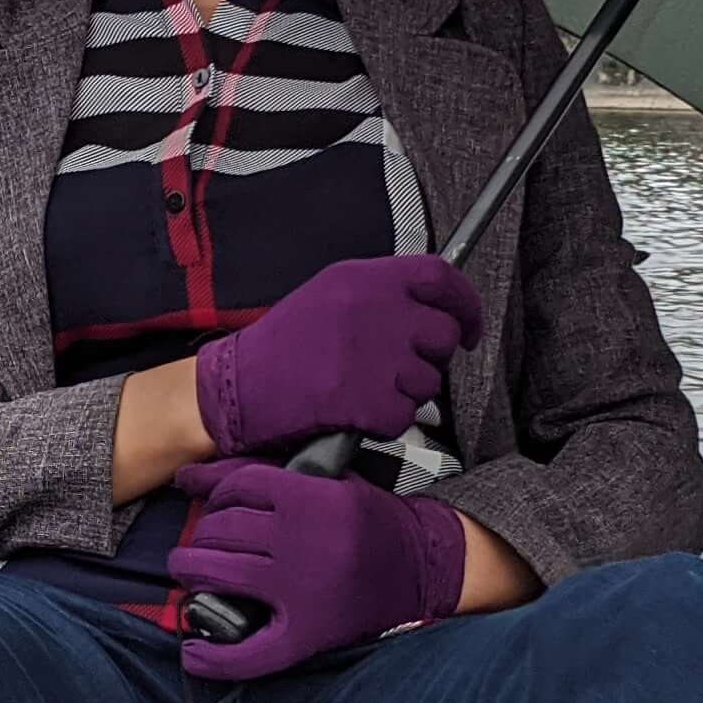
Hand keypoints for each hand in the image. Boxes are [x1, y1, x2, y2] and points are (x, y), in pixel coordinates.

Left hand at [171, 458, 467, 678]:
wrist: (423, 565)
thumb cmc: (371, 520)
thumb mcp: (331, 482)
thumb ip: (268, 473)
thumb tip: (188, 476)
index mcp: (314, 499)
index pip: (240, 487)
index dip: (218, 494)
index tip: (216, 506)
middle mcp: (304, 543)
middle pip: (223, 530)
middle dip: (201, 536)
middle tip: (201, 544)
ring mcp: (303, 590)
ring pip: (220, 573)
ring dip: (192, 571)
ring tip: (189, 573)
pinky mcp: (308, 633)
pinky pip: (248, 652)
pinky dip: (214, 657)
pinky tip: (193, 650)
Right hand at [191, 255, 482, 455]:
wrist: (235, 388)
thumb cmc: (282, 348)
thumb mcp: (329, 296)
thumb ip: (382, 295)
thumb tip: (436, 309)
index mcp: (363, 279)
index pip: (441, 277)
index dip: (465, 305)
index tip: (468, 329)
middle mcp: (371, 310)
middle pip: (442, 335)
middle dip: (431, 360)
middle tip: (400, 370)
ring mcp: (368, 355)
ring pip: (428, 382)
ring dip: (407, 395)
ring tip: (366, 390)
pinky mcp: (361, 399)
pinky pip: (403, 417)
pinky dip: (385, 424)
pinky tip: (356, 413)